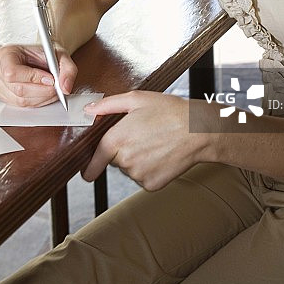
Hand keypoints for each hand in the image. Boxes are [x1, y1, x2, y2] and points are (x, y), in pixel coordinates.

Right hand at [0, 44, 76, 106]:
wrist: (39, 56)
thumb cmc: (44, 53)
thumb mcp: (59, 54)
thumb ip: (67, 69)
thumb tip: (65, 86)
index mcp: (6, 54)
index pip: (12, 72)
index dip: (33, 78)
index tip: (50, 78)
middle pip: (18, 89)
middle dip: (42, 91)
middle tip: (56, 86)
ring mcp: (0, 86)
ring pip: (21, 101)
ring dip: (42, 98)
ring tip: (52, 88)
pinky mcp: (6, 97)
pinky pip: (22, 106)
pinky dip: (38, 102)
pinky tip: (44, 93)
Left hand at [81, 91, 207, 190]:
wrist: (197, 131)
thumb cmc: (169, 111)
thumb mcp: (137, 99)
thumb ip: (107, 105)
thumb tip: (87, 110)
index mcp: (117, 138)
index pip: (94, 160)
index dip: (89, 167)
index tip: (87, 172)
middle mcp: (125, 160)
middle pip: (115, 160)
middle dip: (123, 150)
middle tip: (142, 135)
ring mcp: (139, 174)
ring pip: (130, 169)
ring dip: (137, 159)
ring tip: (155, 142)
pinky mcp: (151, 184)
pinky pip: (143, 177)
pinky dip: (149, 169)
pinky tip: (161, 154)